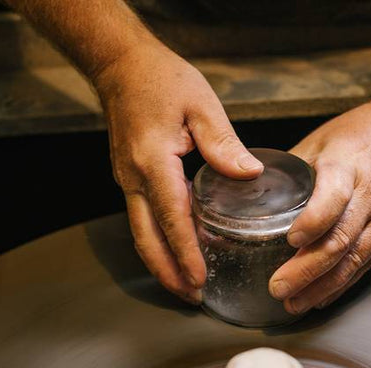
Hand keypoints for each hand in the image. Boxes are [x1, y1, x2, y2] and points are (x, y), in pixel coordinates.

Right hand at [93, 43, 262, 303]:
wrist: (120, 66)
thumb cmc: (161, 79)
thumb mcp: (201, 104)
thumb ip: (224, 144)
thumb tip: (250, 176)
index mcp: (154, 161)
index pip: (172, 217)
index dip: (185, 252)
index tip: (199, 278)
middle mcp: (134, 177)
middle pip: (147, 238)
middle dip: (168, 272)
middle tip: (191, 297)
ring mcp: (127, 179)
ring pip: (140, 232)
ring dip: (160, 262)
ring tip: (184, 285)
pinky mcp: (129, 176)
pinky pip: (141, 218)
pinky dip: (158, 241)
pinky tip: (177, 248)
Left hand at [269, 101, 370, 313]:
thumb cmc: (359, 134)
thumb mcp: (320, 141)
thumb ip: (289, 171)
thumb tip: (247, 195)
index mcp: (347, 166)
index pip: (333, 198)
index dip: (313, 222)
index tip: (290, 240)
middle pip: (341, 240)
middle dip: (308, 269)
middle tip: (278, 287)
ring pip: (355, 260)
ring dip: (322, 286)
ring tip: (294, 303)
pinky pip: (366, 264)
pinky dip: (342, 284)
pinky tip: (320, 297)